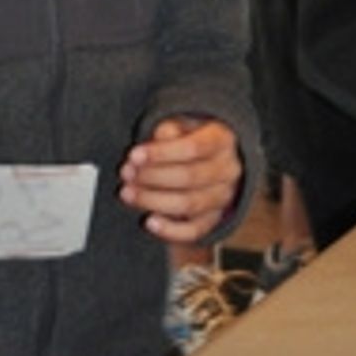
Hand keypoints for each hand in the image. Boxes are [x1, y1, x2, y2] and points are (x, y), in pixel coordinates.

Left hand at [120, 118, 241, 243]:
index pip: (194, 147)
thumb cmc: (189, 137)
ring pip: (189, 204)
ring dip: (153, 200)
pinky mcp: (214, 219)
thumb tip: (155, 141)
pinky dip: (171, 230)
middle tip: (126, 173)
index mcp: (223, 140)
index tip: (134, 155)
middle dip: (152, 176)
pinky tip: (149, 221)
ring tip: (128, 193)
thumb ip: (168, 130)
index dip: (161, 153)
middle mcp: (228, 170)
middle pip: (190, 177)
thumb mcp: (181, 124)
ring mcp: (223, 197)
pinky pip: (194, 231)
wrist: (210, 158)